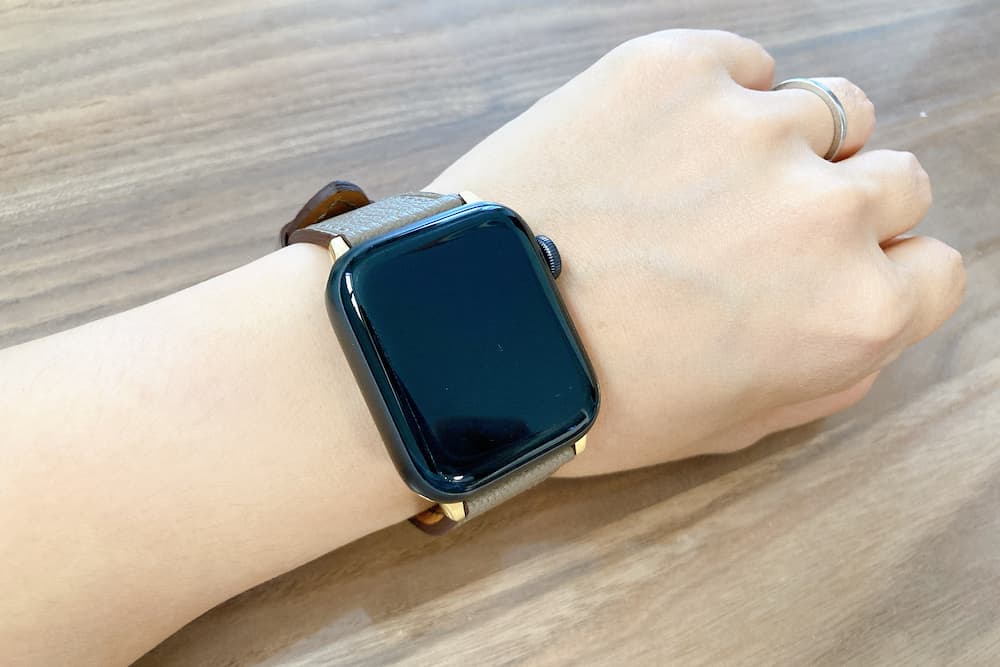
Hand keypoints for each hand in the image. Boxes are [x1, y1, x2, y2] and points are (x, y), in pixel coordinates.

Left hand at [426, 30, 964, 474]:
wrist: (462, 330)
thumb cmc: (588, 396)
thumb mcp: (729, 424)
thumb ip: (829, 370)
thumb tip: (869, 314)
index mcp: (850, 312)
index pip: (935, 269)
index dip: (881, 274)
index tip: (831, 275)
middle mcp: (825, 210)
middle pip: (895, 180)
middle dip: (842, 207)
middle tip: (758, 229)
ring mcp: (751, 124)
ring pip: (832, 108)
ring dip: (788, 144)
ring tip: (707, 178)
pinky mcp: (675, 66)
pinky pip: (745, 63)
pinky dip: (720, 97)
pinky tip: (659, 142)